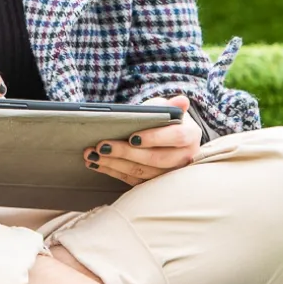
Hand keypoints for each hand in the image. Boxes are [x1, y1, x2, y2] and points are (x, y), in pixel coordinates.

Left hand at [82, 95, 200, 186]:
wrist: (167, 135)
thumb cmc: (164, 119)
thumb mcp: (165, 108)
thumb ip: (168, 105)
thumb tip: (182, 100)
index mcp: (190, 135)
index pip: (176, 137)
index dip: (154, 138)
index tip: (132, 137)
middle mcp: (184, 158)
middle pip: (155, 159)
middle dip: (125, 153)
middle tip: (102, 146)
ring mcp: (170, 173)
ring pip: (142, 172)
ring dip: (114, 164)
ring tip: (92, 155)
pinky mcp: (154, 182)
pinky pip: (133, 180)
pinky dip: (112, 171)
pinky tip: (96, 163)